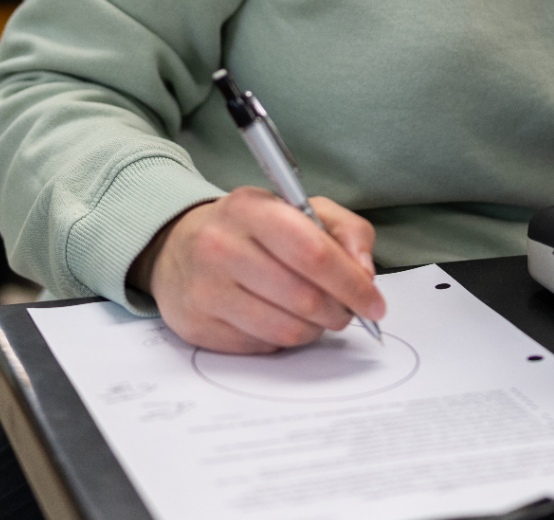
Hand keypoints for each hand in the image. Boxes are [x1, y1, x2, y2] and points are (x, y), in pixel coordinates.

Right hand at [129, 187, 385, 352]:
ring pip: (286, 329)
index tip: (375, 303)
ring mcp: (206, 288)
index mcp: (250, 208)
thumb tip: (365, 273)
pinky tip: (279, 317)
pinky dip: (284, 338)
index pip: (314, 253)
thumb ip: (345, 231)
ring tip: (316, 315)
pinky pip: (263, 345)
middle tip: (347, 311)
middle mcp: (221, 246)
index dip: (352, 283)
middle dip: (339, 311)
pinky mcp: (198, 325)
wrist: (179, 246)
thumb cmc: (251, 228)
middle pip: (303, 297)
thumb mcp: (299, 209)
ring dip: (315, 329)